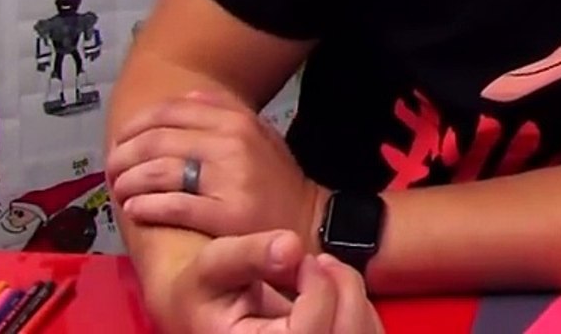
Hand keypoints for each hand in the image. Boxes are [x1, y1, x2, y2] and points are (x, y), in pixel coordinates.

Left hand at [108, 89, 327, 244]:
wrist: (307, 223)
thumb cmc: (277, 182)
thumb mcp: (260, 136)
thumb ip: (225, 114)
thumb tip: (186, 98)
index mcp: (236, 120)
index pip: (169, 112)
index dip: (135, 125)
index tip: (120, 140)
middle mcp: (231, 143)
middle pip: (157, 140)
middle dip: (123, 155)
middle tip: (111, 170)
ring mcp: (229, 178)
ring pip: (159, 171)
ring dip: (128, 181)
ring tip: (120, 190)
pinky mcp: (226, 214)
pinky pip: (173, 205)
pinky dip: (146, 206)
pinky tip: (136, 209)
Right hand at [151, 229, 382, 333]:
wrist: (200, 311)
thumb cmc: (204, 290)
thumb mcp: (212, 265)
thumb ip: (248, 254)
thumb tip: (291, 247)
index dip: (317, 289)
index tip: (300, 258)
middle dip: (344, 286)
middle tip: (319, 260)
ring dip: (354, 295)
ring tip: (322, 274)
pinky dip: (360, 308)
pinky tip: (333, 292)